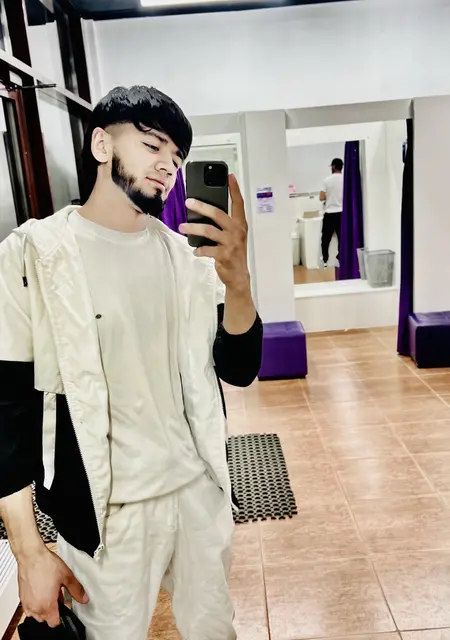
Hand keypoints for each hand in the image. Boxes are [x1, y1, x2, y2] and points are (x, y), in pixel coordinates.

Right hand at [18, 546, 87, 626]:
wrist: (31, 555)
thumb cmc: (45, 564)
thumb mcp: (66, 576)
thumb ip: (76, 590)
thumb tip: (84, 598)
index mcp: (46, 605)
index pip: (54, 623)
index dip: (62, 616)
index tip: (65, 606)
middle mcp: (34, 607)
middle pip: (45, 619)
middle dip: (53, 611)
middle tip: (58, 596)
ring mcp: (26, 603)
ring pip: (36, 614)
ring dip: (44, 608)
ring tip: (50, 593)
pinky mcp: (21, 597)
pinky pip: (29, 607)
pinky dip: (36, 603)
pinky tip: (41, 590)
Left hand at [180, 174, 249, 290]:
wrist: (238, 276)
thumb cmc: (233, 253)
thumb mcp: (233, 236)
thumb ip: (224, 224)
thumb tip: (205, 211)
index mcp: (240, 224)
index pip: (238, 203)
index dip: (234, 189)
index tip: (229, 176)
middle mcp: (236, 231)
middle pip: (218, 214)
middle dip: (201, 206)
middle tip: (188, 202)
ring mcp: (230, 243)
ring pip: (208, 230)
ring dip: (193, 228)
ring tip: (182, 227)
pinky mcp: (224, 255)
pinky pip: (207, 249)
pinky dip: (199, 250)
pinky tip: (195, 251)